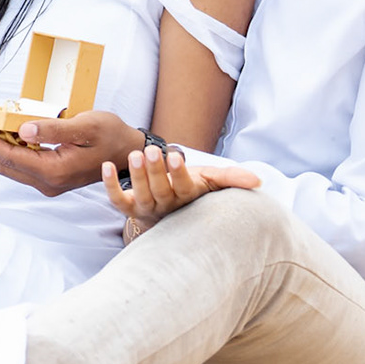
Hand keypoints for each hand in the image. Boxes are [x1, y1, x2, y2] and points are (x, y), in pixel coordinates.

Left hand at [0, 109, 143, 195]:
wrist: (129, 153)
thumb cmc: (111, 135)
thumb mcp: (85, 126)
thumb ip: (53, 129)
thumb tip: (23, 130)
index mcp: (54, 171)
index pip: (10, 156)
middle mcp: (48, 182)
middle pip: (4, 165)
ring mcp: (49, 183)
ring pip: (9, 167)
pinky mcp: (51, 177)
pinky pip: (20, 166)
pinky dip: (4, 151)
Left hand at [101, 143, 260, 229]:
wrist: (170, 212)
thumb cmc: (192, 191)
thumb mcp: (212, 182)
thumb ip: (232, 178)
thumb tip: (258, 181)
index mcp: (187, 198)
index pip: (184, 188)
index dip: (178, 173)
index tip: (176, 155)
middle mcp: (166, 206)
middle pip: (159, 191)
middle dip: (154, 171)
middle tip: (150, 151)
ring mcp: (146, 208)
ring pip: (140, 195)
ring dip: (135, 176)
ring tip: (133, 155)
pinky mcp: (128, 208)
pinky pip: (117, 200)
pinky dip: (110, 185)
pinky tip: (106, 166)